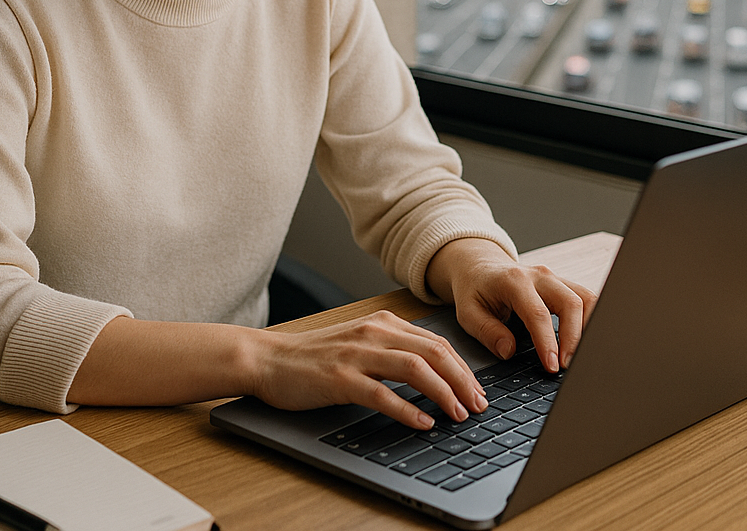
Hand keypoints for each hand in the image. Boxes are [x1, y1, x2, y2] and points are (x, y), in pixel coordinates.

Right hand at [247, 310, 488, 428]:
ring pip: (415, 368)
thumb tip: (433, 373)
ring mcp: (357, 353)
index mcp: (383, 323)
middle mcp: (374, 332)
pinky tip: (423, 423)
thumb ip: (392, 350)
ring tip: (458, 414)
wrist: (268, 358)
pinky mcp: (340, 377)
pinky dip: (407, 409)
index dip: (463, 367)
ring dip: (443, 393)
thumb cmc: (315, 356)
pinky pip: (382, 393)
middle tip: (479, 406)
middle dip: (463, 380)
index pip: (436, 342)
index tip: (478, 390)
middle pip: (434, 352)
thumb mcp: (360, 342)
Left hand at [425, 239, 597, 372]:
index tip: (552, 366)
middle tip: (567, 366)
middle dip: (575, 338)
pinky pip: (586, 298)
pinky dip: (593, 319)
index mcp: (514, 280)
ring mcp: (554, 278)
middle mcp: (539, 275)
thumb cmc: (474, 290)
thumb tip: (509, 351)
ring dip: (590, 327)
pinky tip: (588, 341)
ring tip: (582, 356)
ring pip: (586, 297)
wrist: (479, 266)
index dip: (548, 342)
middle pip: (570, 302)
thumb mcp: (467, 312)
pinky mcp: (562, 284)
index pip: (538, 313)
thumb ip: (487, 331)